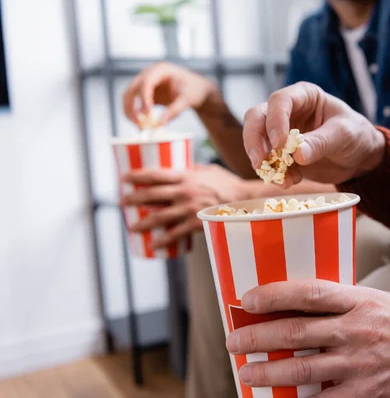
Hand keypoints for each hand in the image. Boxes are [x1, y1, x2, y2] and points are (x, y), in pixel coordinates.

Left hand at [121, 164, 250, 247]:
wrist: (245, 201)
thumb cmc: (229, 184)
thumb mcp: (209, 170)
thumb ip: (193, 169)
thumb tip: (178, 167)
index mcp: (187, 176)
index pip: (156, 174)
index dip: (137, 175)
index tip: (123, 178)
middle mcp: (185, 192)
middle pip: (152, 195)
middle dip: (133, 199)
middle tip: (121, 202)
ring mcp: (189, 209)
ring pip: (159, 217)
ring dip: (142, 222)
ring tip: (132, 226)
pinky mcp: (196, 224)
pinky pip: (175, 234)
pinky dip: (162, 240)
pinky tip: (153, 244)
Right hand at [123, 61, 219, 126]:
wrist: (198, 89)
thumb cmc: (194, 90)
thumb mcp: (187, 100)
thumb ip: (174, 111)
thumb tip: (159, 125)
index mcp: (161, 70)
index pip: (146, 82)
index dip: (144, 98)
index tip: (148, 113)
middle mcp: (150, 74)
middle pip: (132, 88)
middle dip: (131, 105)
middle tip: (138, 123)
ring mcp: (146, 83)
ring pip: (129, 95)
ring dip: (130, 110)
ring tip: (139, 126)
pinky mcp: (146, 93)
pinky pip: (135, 102)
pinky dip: (135, 113)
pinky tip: (141, 124)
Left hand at [226, 280, 389, 397]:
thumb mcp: (385, 302)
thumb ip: (349, 305)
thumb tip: (309, 306)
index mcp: (363, 301)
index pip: (309, 292)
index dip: (274, 294)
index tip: (248, 298)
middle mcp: (359, 331)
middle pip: (297, 332)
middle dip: (258, 336)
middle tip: (234, 339)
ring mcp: (363, 365)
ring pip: (304, 370)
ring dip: (269, 372)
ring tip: (246, 373)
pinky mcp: (371, 394)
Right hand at [242, 82, 385, 185]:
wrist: (359, 157)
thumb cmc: (355, 135)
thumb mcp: (344, 135)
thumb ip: (321, 142)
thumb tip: (297, 154)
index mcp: (304, 96)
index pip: (279, 101)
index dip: (275, 121)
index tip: (280, 144)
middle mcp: (287, 111)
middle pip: (257, 118)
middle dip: (255, 141)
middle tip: (261, 162)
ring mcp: (282, 133)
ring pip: (257, 141)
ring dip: (264, 161)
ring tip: (281, 179)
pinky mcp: (282, 154)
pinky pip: (269, 162)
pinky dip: (275, 174)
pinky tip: (289, 182)